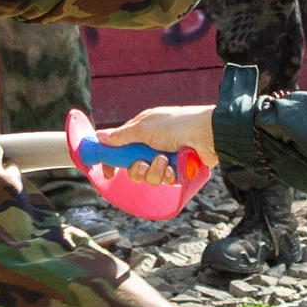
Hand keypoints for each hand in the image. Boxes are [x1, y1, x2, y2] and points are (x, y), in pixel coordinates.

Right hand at [100, 106, 218, 182]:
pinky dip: (169, 174)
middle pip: (134, 168)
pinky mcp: (179, 170)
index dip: (113, 161)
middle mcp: (153, 145)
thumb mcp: (143, 128)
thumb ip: (120, 136)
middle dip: (138, 169)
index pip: (121, 149)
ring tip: (165, 160)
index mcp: (142, 132)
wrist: (207, 134)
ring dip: (155, 171)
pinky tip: (176, 166)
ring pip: (150, 178)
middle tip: (144, 163)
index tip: (108, 173)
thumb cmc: (176, 125)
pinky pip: (166, 180)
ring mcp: (167, 159)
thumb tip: (99, 137)